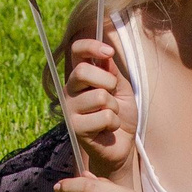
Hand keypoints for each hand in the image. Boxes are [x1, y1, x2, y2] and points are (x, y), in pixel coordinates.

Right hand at [62, 36, 136, 178]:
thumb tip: (105, 55)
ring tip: (111, 115)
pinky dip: (114, 122)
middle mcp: (70, 90)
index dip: (90, 46)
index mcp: (80, 77)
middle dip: (107, 82)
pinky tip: (107, 129)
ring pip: (99, 96)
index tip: (108, 52)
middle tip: (112, 94)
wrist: (121, 144)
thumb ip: (112, 72)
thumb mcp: (121, 88)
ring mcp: (70, 109)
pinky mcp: (75, 127)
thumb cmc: (120, 114)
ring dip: (114, 107)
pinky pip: (104, 116)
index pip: (76, 52)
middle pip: (82, 72)